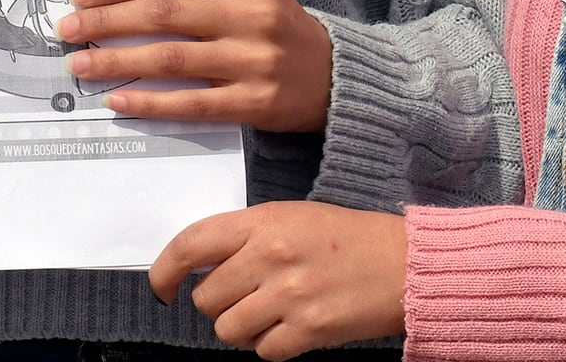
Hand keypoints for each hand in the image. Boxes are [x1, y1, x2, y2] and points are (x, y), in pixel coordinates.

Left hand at [59, 0, 332, 129]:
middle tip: (67, 28)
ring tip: (80, 65)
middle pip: (162, 13)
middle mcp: (251, 14)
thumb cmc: (278, 30)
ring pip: (170, 58)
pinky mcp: (255, 102)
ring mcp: (255, 59)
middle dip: (105, 21)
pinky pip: (190, 102)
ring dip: (116, 61)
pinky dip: (149, 102)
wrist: (337, 78)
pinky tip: (117, 102)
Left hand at [151, 202, 406, 359]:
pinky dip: (269, 346)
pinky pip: (261, 351)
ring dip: (242, 328)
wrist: (403, 263)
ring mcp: (288, 295)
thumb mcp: (291, 217)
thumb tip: (199, 266)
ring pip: (227, 329)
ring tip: (268, 314)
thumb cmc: (346, 237)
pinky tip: (289, 328)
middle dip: (218, 303)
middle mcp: (270, 257)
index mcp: (262, 222)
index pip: (191, 245)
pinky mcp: (308, 330)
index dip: (164, 271)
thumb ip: (245, 236)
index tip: (162, 287)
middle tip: (245, 296)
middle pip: (207, 297)